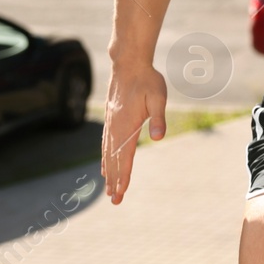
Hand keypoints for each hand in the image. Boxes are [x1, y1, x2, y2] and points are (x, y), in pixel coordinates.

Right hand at [100, 64, 166, 204]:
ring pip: (107, 154)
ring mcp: (110, 123)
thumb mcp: (158, 97)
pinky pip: (105, 144)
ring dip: (109, 173)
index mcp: (126, 125)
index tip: (121, 191)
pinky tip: (104, 167)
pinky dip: (104, 158)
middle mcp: (115, 127)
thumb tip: (159, 137)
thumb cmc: (148, 80)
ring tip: (109, 190)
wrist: (129, 63)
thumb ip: (159, 118)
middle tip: (115, 201)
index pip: (124, 156)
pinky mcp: (110, 119)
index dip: (123, 174)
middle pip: (114, 159)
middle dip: (115, 181)